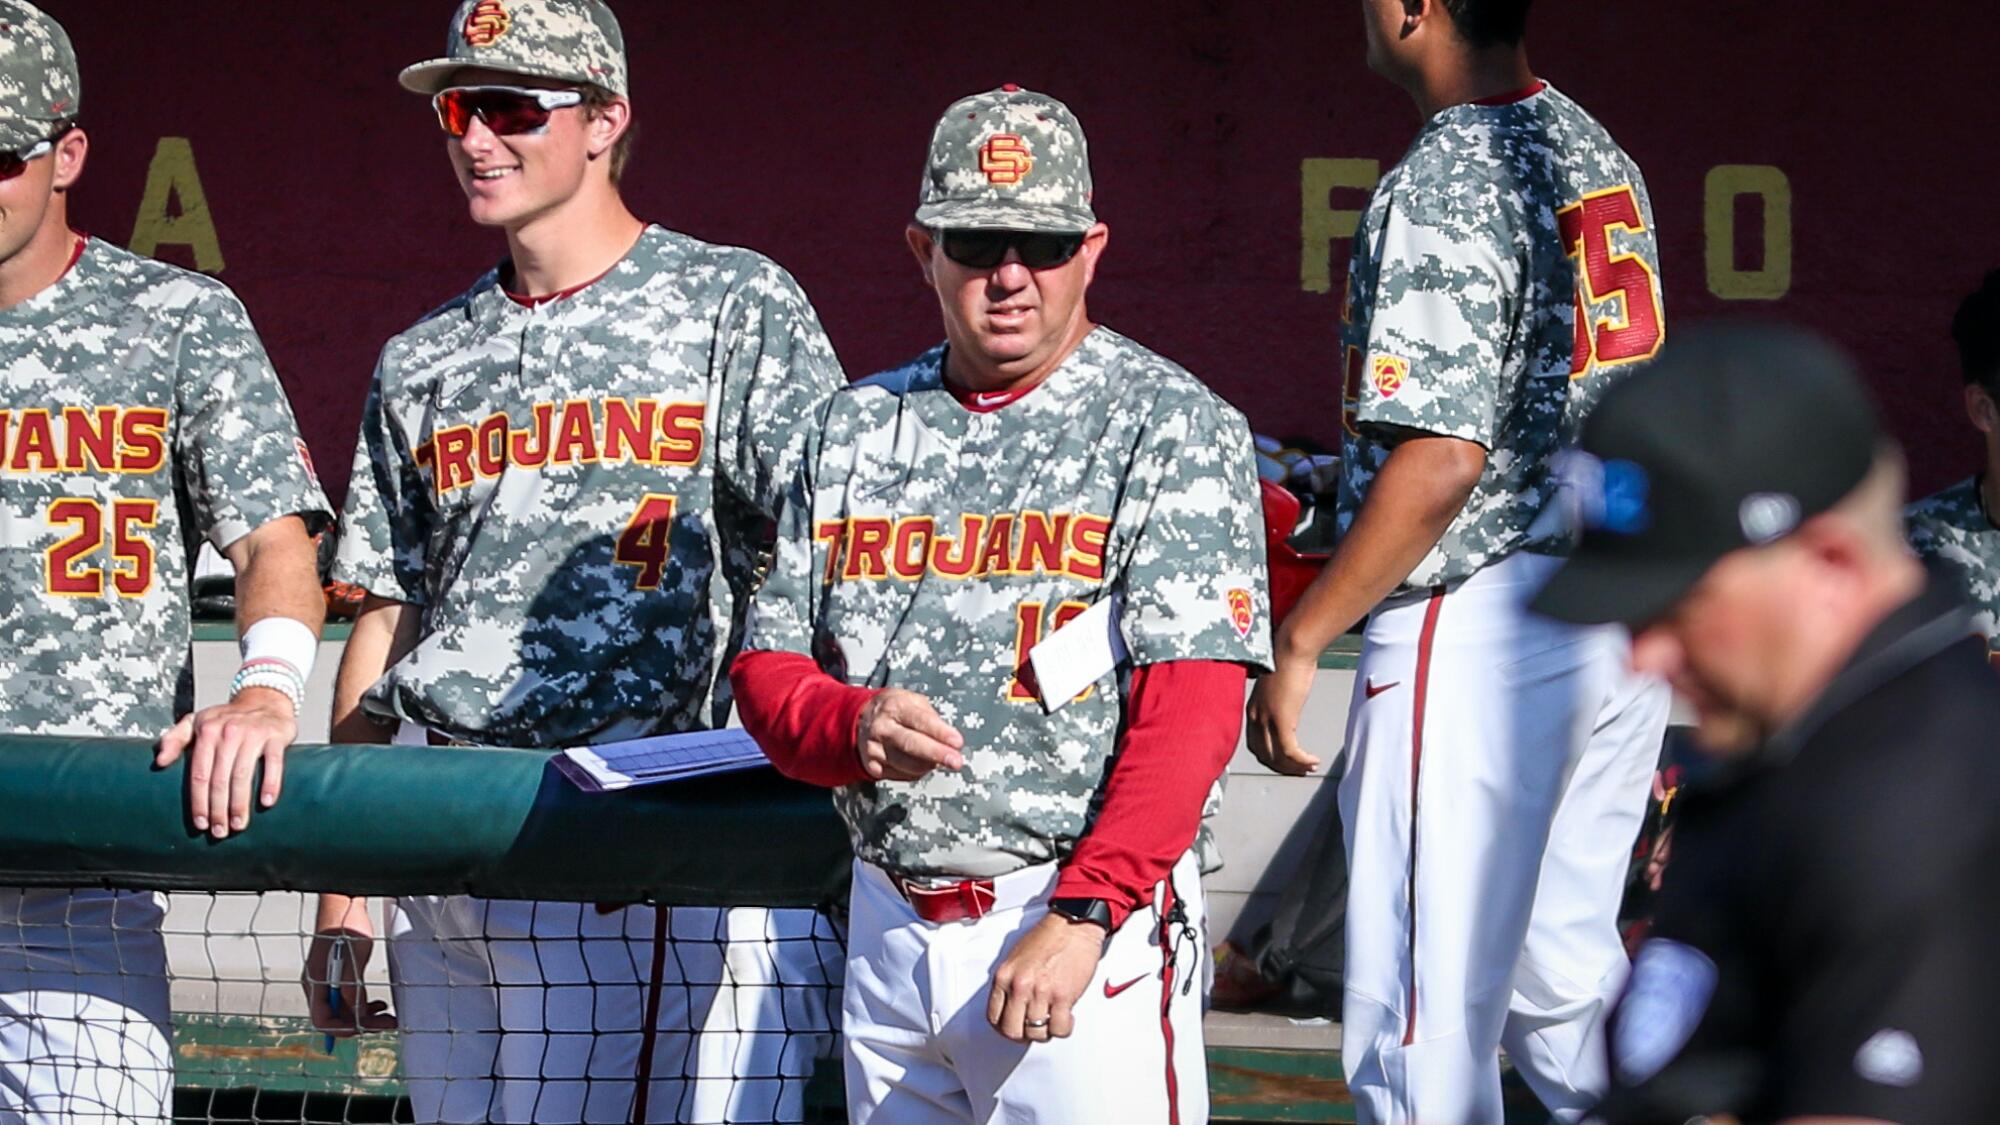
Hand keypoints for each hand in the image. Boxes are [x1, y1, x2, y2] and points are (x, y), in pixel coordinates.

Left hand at [155, 686, 298, 837]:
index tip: (200, 823)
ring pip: (243, 775)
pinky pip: (274, 764)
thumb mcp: (196, 722)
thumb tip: (159, 762)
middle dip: (218, 809)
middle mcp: (228, 732)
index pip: (199, 774)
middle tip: (220, 832)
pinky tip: (267, 803)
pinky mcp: (276, 736)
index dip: (198, 802)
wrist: (265, 699)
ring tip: (238, 825)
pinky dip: (271, 784)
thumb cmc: (228, 718)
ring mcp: (253, 734)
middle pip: (220, 779)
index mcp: (207, 732)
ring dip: (240, 804)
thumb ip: (174, 739)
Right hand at [304, 928, 395, 1037]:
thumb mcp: (354, 957)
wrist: (345, 903)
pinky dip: (364, 1004)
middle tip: (388, 1023)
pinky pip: (349, 998)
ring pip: (344, 1010)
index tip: (366, 1029)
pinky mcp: (338, 975)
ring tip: (388, 1015)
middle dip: (361, 1024)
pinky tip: (380, 1004)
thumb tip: (356, 1014)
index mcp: (316, 982)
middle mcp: (318, 985)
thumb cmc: (346, 925)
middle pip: (336, 1017)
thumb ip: (352, 987)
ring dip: (365, 1015)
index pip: (322, 1020)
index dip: (342, 1030)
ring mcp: (327, 981)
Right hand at [856, 688, 964, 780]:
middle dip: (937, 754)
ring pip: (908, 765)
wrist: (860, 720)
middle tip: (956, 761)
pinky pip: (903, 775)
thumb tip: (948, 739)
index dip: (940, 732)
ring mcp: (876, 749)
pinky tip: (919, 761)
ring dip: (929, 764)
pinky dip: (917, 771)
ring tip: (939, 759)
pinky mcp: (873, 767)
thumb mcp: (913, 701)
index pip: (921, 721)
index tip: (957, 742)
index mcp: (895, 707)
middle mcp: (883, 728)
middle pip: (911, 745)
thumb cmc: (893, 709)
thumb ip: (932, 718)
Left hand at [987, 912, 1107, 1043]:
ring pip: (1036, 1033)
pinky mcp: (1063, 996)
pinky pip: (1060, 1028)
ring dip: (1045, 1032)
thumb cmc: (1048, 936)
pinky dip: (1063, 1028)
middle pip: (1012, 1030)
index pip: (994, 1017)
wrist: (1073, 924)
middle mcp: (1020, 986)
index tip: (1013, 1028)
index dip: (1004, 1028)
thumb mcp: (1016, 957)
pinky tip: (1066, 1018)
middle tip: (1032, 1029)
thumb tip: (1011, 1004)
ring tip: (1051, 1021)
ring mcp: (1041, 992)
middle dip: (1023, 1035)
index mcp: (1005, 976)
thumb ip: (1010, 982)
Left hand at [1245, 657, 1319, 775]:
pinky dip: (1302, 760)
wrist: (1291, 649)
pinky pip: (1290, 750)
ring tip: (1309, 767)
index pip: (1255, 744)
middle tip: (1299, 770)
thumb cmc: (1287, 661)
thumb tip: (1287, 708)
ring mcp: (1267, 719)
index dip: (1271, 758)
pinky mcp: (1282, 719)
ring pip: (1277, 756)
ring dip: (1294, 766)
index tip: (1286, 762)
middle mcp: (1255, 717)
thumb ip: (1277, 701)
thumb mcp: (1277, 686)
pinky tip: (1313, 761)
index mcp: (1252, 709)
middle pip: (1264, 755)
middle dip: (1283, 767)